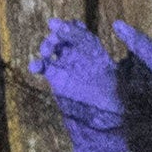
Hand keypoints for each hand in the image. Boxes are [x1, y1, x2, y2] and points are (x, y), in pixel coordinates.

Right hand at [33, 19, 127, 151]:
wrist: (103, 124)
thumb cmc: (115, 102)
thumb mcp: (117, 80)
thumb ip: (111, 64)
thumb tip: (113, 48)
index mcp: (97, 53)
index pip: (84, 35)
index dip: (73, 29)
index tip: (63, 27)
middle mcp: (81, 56)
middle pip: (66, 37)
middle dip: (58, 34)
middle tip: (53, 36)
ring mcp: (67, 66)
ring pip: (53, 48)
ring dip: (47, 45)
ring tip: (46, 52)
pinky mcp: (56, 78)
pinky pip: (44, 66)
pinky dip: (37, 64)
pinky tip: (34, 67)